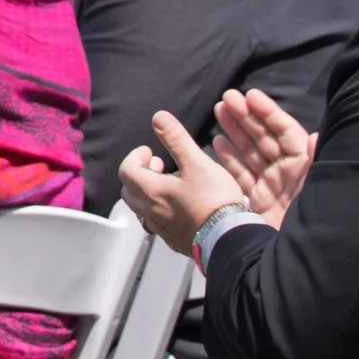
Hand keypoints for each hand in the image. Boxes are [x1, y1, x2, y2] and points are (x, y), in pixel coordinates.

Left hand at [119, 110, 245, 253]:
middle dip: (140, 173)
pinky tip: (181, 206)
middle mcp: (150, 212)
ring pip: (142, 208)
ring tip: (170, 184)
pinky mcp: (174, 241)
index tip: (150, 151)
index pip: (126, 169)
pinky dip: (160, 210)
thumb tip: (158, 117)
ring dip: (149, 192)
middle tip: (159, 166)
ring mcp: (161, 229)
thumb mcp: (197, 163)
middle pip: (129, 189)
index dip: (135, 156)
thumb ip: (176, 139)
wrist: (232, 239)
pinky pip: (157, 224)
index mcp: (150, 191)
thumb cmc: (215, 200)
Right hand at [212, 87, 310, 224]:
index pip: (286, 133)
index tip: (251, 95)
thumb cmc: (311, 227)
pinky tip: (217, 142)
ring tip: (219, 109)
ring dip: (235, 130)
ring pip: (250, 152)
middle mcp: (286, 175)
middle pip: (265, 139)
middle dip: (247, 116)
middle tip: (227, 97)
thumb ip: (314, 163)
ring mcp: (271, 188)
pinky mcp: (256, 202)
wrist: (293, 264)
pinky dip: (229, 157)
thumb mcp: (317, 192)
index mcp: (302, 170)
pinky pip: (241, 174)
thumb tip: (315, 136)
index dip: (269, 113)